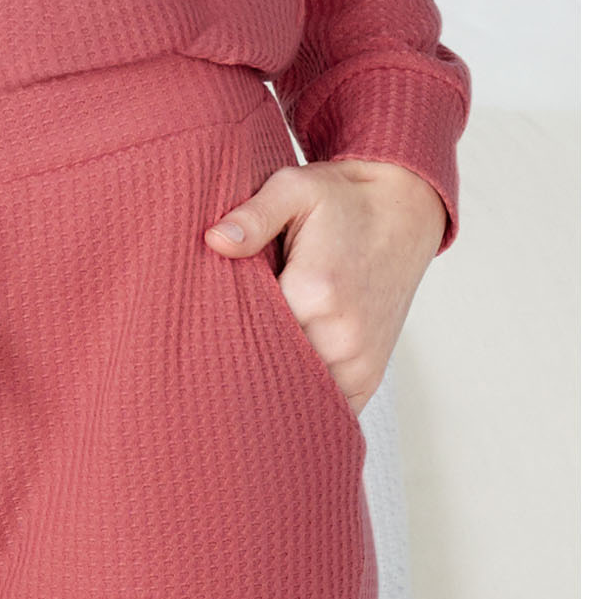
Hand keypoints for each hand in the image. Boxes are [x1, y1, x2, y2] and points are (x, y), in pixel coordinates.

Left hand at [204, 158, 448, 416]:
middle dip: (236, 376)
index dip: (214, 342)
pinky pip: (327, 409)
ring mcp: (359, 362)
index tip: (192, 343)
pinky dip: (300, 407)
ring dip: (268, 397)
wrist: (407, 208)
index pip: (246, 340)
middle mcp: (341, 337)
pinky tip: (272, 398)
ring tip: (235, 389)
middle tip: (203, 375)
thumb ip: (254, 216)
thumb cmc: (343, 198)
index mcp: (315, 294)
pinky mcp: (369, 375)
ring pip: (297, 401)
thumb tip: (214, 240)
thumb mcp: (296, 189)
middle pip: (268, 377)